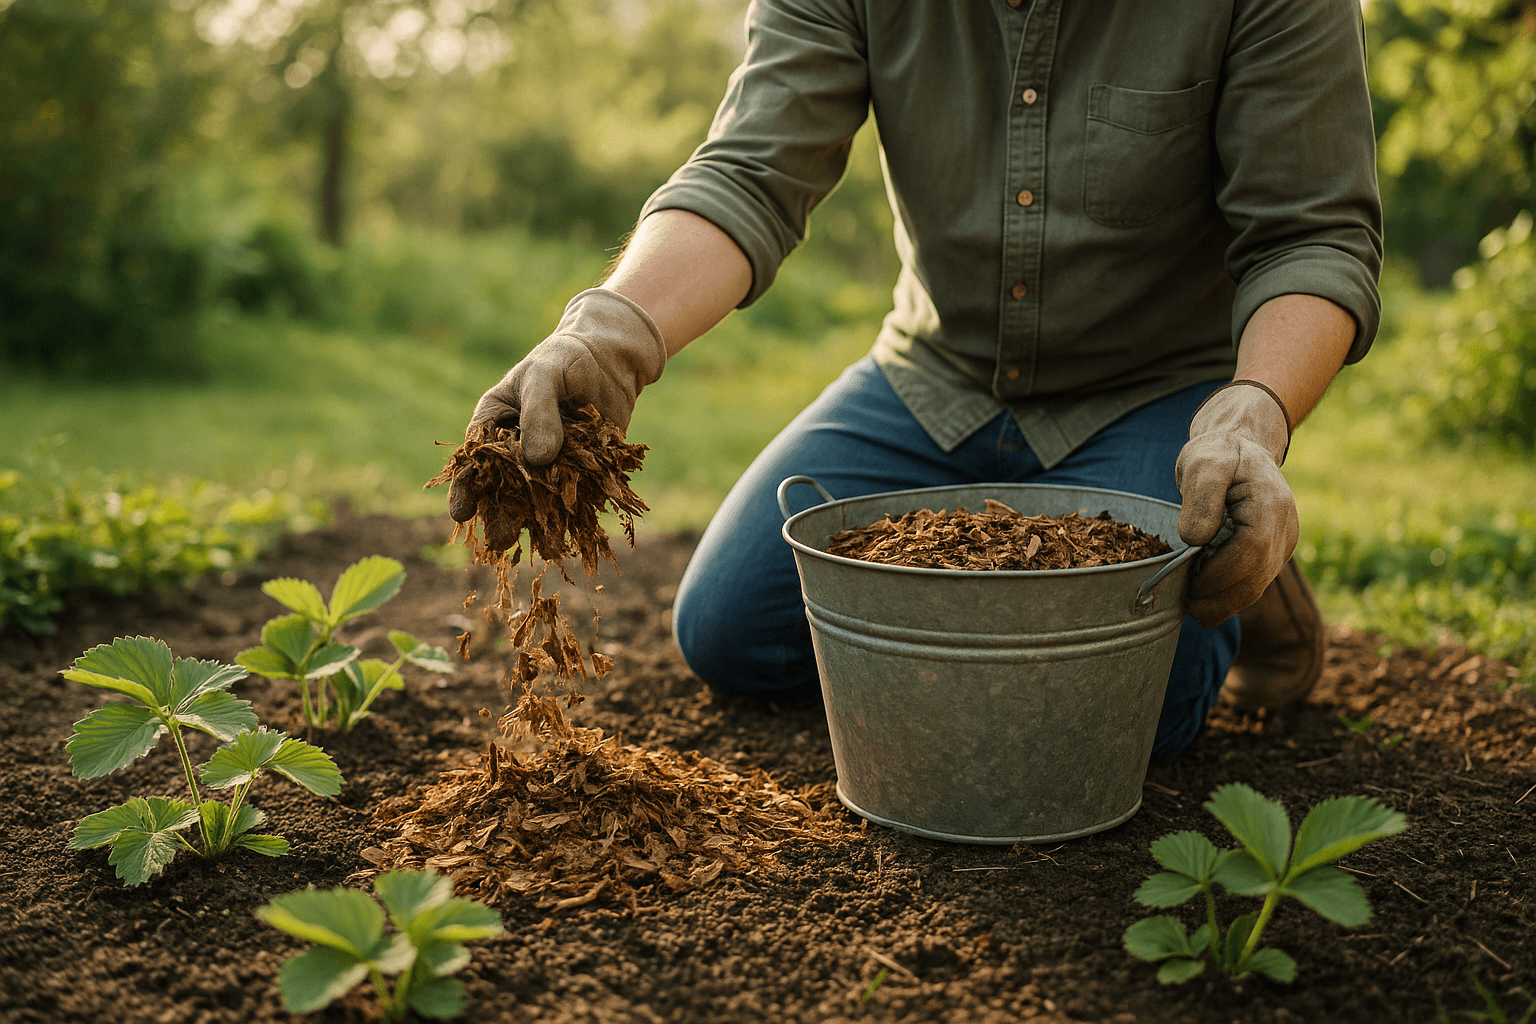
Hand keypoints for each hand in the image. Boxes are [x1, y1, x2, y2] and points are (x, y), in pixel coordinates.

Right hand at [448, 288, 665, 521]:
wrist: (611, 360)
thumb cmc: (565, 359)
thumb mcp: (544, 376)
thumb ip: (538, 411)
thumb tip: (538, 459)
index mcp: (493, 426)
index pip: (475, 461)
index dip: (466, 488)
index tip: (460, 513)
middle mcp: (517, 451)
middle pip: (504, 489)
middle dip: (501, 514)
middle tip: (500, 538)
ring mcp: (550, 465)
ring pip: (539, 499)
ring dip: (538, 521)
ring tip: (538, 539)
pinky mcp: (582, 473)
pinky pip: (576, 497)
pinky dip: (576, 512)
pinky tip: (577, 528)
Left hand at [1175, 382, 1298, 626]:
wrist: (1240, 448)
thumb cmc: (1218, 453)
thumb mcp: (1202, 463)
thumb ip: (1200, 498)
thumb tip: (1196, 540)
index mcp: (1271, 504)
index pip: (1249, 553)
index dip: (1218, 575)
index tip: (1188, 583)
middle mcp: (1285, 528)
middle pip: (1255, 578)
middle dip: (1218, 598)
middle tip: (1184, 606)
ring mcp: (1282, 543)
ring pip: (1256, 587)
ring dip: (1223, 604)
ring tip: (1190, 605)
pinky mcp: (1273, 553)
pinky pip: (1253, 582)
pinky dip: (1228, 595)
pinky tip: (1203, 596)